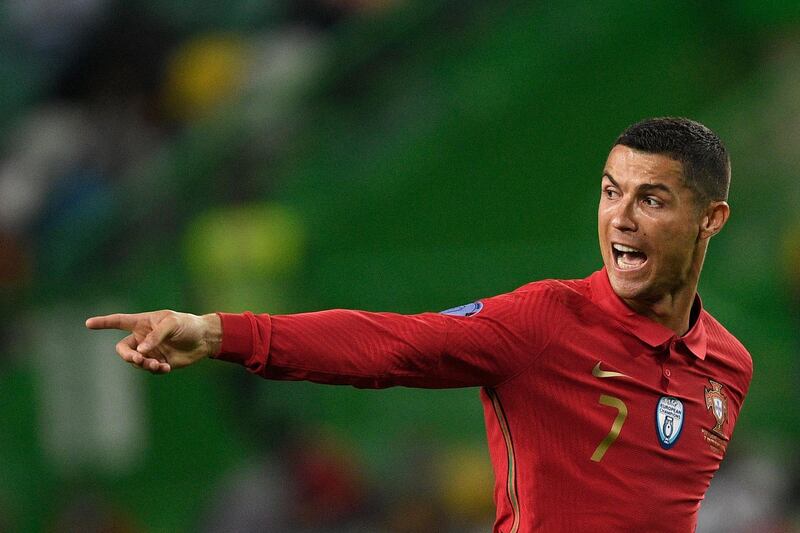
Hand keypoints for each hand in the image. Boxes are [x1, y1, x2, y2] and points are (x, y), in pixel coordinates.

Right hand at [85, 310, 221, 373]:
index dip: (104, 322)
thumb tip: (141, 351)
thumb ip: (156, 335)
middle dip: (128, 356)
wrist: (204, 339)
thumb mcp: (172, 324)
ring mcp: (150, 351)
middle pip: (123, 349)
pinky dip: (155, 370)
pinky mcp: (159, 362)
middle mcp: (143, 338)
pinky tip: (165, 368)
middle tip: (138, 359)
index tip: (88, 324)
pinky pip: (150, 369)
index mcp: (142, 322)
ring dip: (144, 365)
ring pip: (136, 362)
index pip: (119, 321)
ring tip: (158, 365)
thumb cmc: (188, 324)